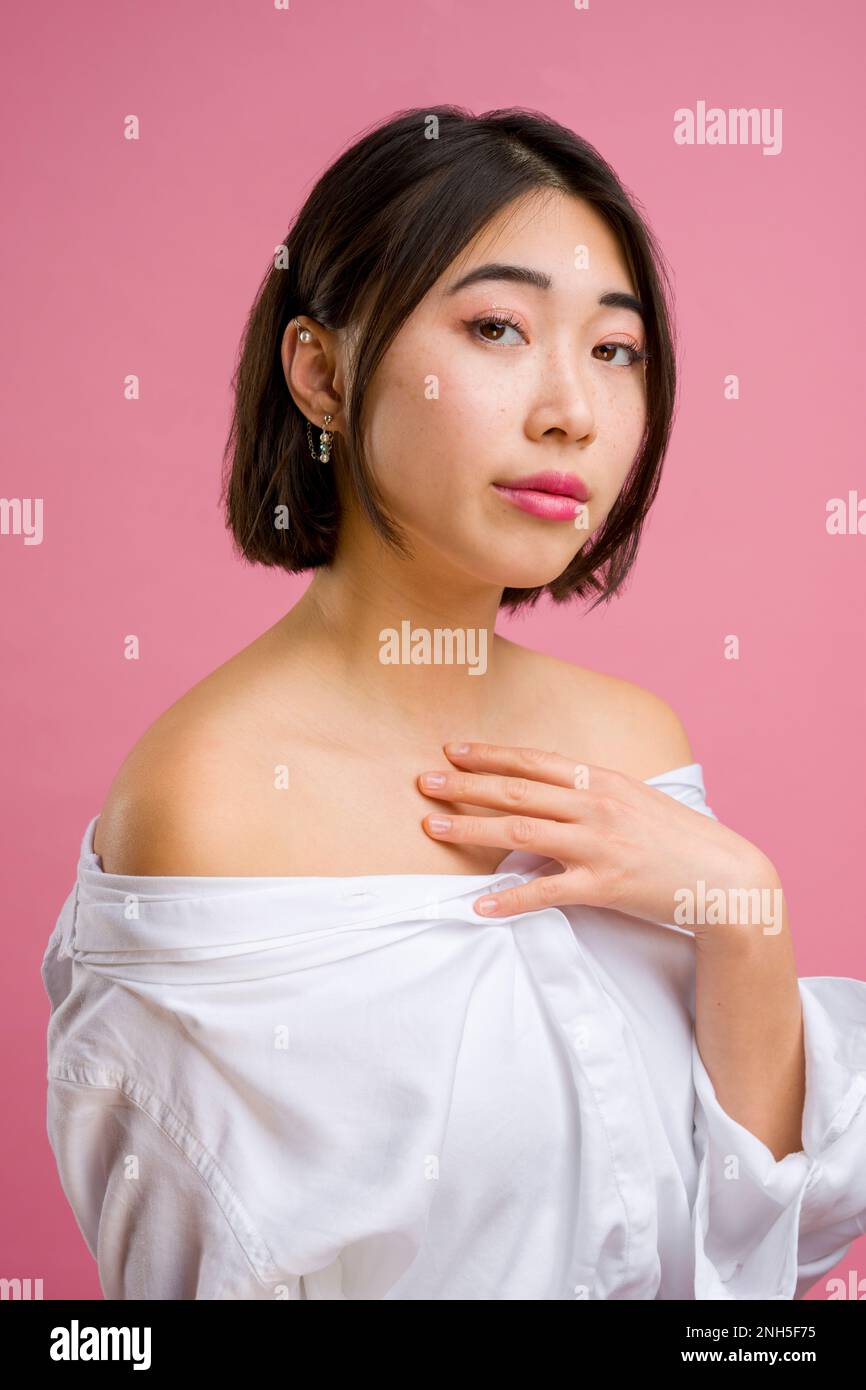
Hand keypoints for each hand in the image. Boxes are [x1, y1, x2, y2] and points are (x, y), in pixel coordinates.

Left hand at [417, 740, 777, 928]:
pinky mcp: (605, 885)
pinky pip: (545, 892)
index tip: (452, 749)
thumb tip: (548, 794)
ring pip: (521, 832)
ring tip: (433, 830)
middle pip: (518, 791)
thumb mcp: (636, 802)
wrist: (727, 877)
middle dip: (466, 785)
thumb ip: (592, 796)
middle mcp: (597, 806)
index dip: (491, 754)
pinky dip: (508, 898)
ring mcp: (599, 845)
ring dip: (471, 830)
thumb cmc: (678, 840)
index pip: (535, 761)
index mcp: (604, 781)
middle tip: (424, 782)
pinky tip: (478, 904)